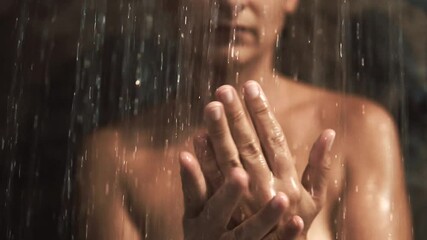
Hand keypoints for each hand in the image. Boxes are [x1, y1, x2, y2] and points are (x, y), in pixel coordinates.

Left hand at [195, 81, 335, 236]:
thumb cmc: (296, 226)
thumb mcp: (314, 201)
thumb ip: (319, 168)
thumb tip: (330, 132)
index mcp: (288, 180)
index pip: (273, 139)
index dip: (261, 112)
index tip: (250, 86)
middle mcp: (266, 188)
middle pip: (248, 146)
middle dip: (236, 117)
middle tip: (223, 89)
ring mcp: (244, 203)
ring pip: (228, 162)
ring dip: (218, 135)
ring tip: (210, 108)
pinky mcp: (225, 215)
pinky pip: (210, 188)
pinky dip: (201, 165)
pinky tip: (193, 142)